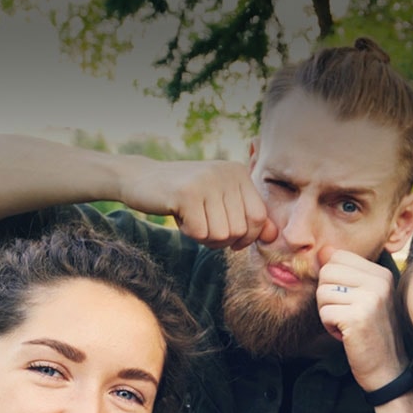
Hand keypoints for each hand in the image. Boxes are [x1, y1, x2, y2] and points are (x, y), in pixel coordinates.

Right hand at [118, 159, 277, 249]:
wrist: (140, 179)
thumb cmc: (185, 196)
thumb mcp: (219, 202)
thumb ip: (246, 216)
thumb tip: (272, 236)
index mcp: (238, 173)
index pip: (259, 217)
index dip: (247, 237)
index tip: (232, 239)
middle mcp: (226, 173)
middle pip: (241, 230)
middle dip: (222, 239)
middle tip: (204, 227)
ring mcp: (206, 181)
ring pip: (221, 234)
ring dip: (204, 237)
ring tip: (192, 219)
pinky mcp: (186, 193)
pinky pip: (199, 233)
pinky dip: (189, 233)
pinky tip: (179, 216)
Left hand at [316, 246, 410, 391]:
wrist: (388, 369)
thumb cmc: (372, 334)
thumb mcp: (364, 298)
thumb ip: (346, 274)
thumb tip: (323, 251)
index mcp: (382, 274)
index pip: (338, 256)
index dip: (333, 280)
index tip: (347, 300)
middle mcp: (379, 282)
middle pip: (327, 271)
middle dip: (327, 296)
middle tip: (344, 314)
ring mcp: (370, 299)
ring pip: (322, 292)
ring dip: (327, 313)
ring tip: (346, 324)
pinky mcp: (358, 317)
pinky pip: (324, 312)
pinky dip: (329, 327)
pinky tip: (346, 334)